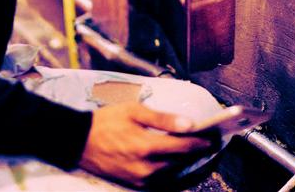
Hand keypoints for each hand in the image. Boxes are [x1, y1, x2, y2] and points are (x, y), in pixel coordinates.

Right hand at [79, 101, 215, 187]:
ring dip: (186, 161)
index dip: (202, 141)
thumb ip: (163, 118)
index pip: (184, 146)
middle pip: (181, 161)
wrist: (80, 141)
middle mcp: (146, 168)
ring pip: (173, 172)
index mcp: (147, 146)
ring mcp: (141, 180)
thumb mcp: (134, 111)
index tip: (214, 135)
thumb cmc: (107, 121)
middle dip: (197, 150)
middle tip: (209, 140)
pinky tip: (177, 161)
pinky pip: (162, 181)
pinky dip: (173, 171)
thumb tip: (189, 123)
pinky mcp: (135, 185)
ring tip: (196, 149)